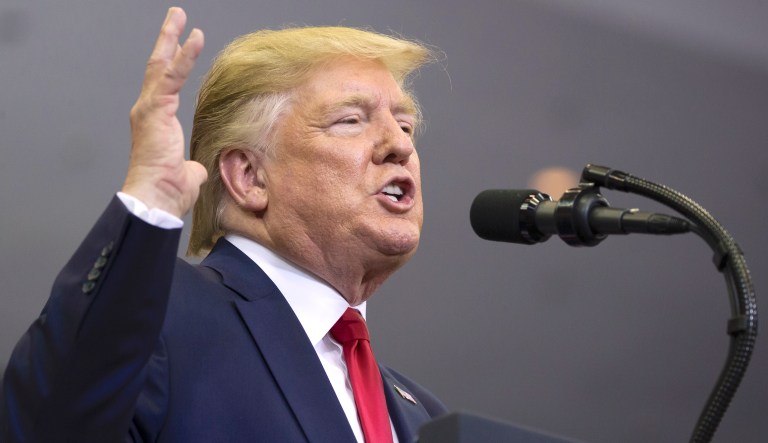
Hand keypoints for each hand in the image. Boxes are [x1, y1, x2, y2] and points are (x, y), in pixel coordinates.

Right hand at [121, 7, 207, 217]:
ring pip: (161, 65)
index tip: (182, 44)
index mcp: (155, 122)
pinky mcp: (155, 109)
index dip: (174, 63)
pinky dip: (183, 56)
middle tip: (176, 17)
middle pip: (158, 67)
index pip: (165, 84)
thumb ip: (191, 166)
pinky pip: (172, 77)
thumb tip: (195, 169)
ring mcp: (149, 108)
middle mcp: (147, 111)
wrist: (156, 198)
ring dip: (171, 38)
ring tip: (180, 15)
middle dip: (167, 40)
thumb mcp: (187, 175)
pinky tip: (193, 38)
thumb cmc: (168, 191)